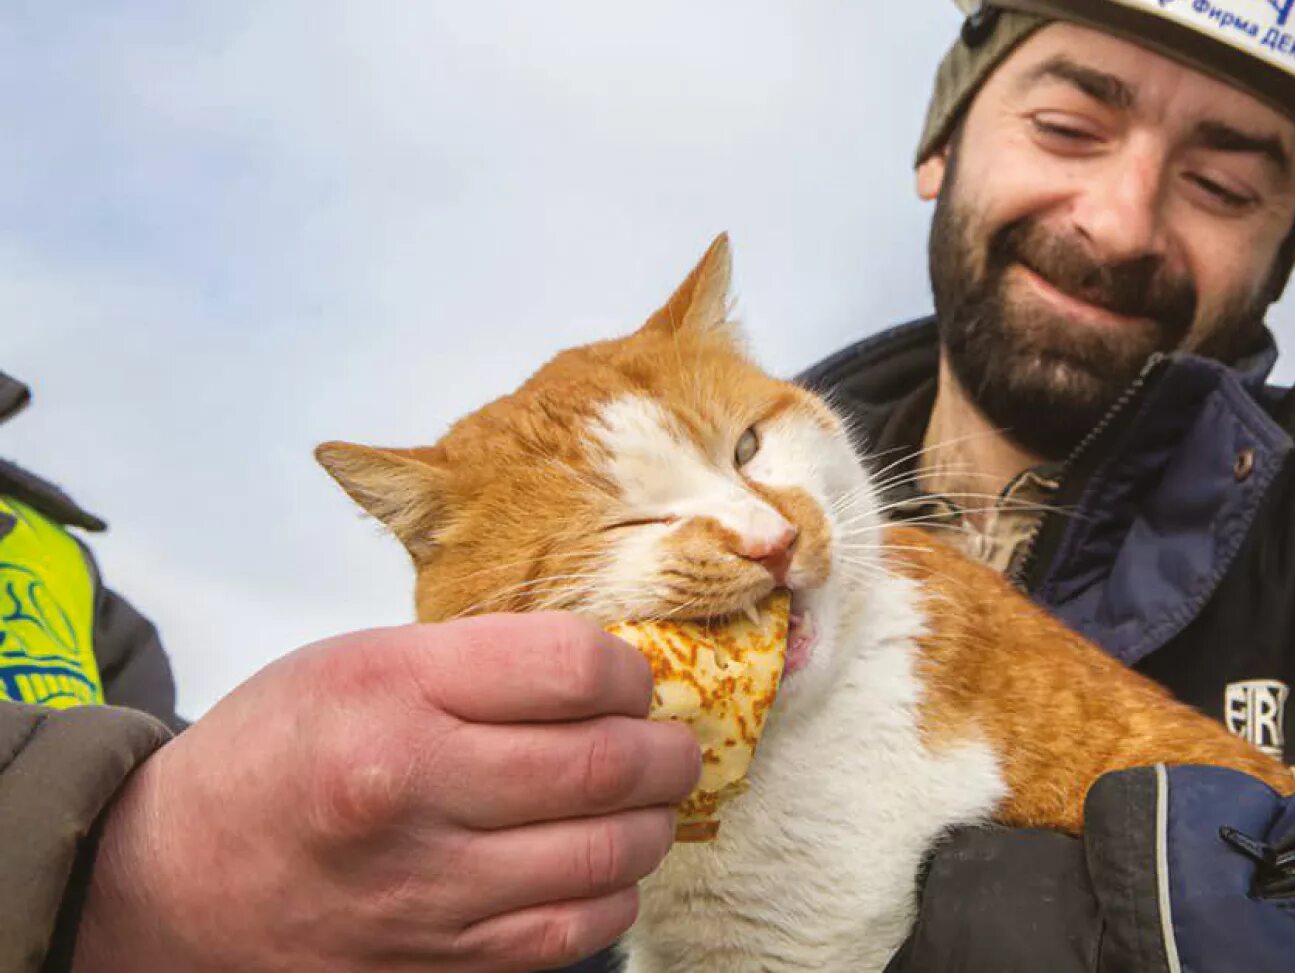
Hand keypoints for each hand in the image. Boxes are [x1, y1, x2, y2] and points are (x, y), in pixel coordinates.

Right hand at [74, 613, 700, 971]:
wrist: (174, 880)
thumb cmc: (275, 752)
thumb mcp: (361, 662)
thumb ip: (483, 661)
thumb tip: (608, 676)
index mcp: (393, 693)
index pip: (573, 670)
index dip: (629, 672)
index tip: (631, 680)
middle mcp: (413, 792)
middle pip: (605, 766)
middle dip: (667, 750)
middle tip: (673, 742)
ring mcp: (428, 891)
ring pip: (606, 857)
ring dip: (654, 824)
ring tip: (650, 801)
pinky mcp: (439, 962)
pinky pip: (572, 933)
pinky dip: (613, 894)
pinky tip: (606, 865)